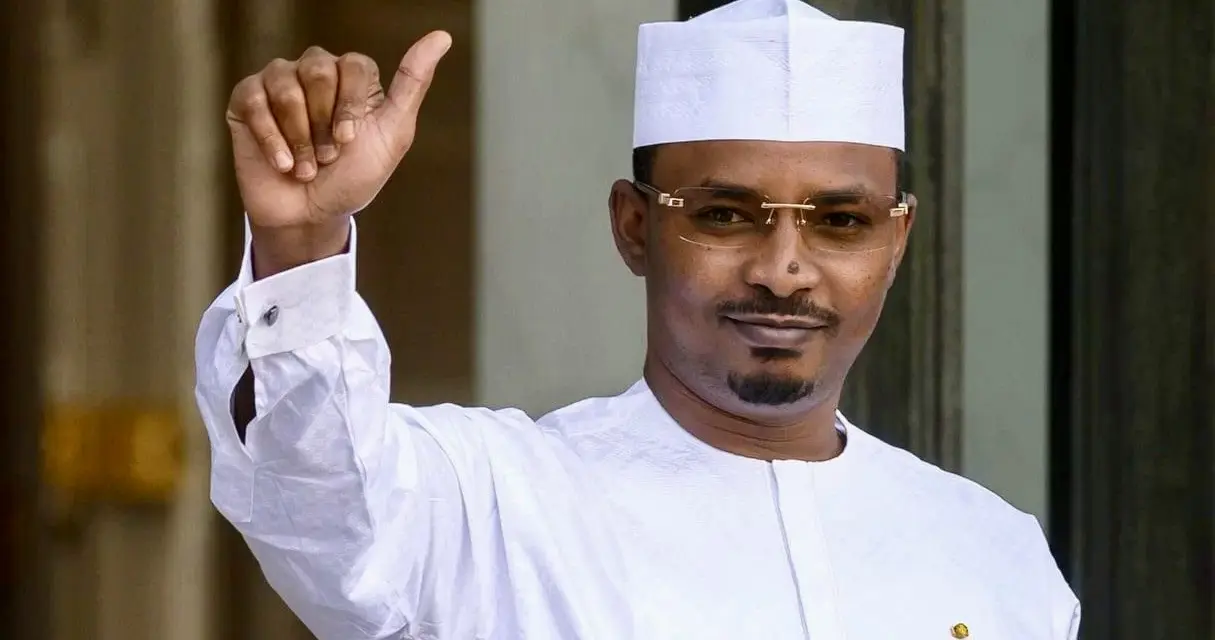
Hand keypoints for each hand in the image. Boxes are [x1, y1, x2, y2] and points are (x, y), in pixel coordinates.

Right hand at [225, 31, 451, 275]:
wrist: (310, 216)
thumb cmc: (352, 177)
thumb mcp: (393, 135)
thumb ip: (413, 84)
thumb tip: (441, 36)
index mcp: (352, 77)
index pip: (353, 65)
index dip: (350, 105)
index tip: (349, 140)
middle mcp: (314, 71)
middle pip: (317, 70)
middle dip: (323, 123)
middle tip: (327, 156)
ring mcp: (278, 82)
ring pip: (285, 86)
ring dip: (299, 137)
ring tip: (305, 167)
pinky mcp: (246, 100)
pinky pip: (253, 100)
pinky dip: (271, 139)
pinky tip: (281, 164)